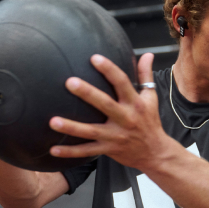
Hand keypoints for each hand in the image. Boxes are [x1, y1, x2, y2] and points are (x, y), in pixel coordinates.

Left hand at [48, 53, 170, 171]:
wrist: (155, 153)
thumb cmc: (150, 122)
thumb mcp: (151, 98)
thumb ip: (145, 75)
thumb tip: (147, 54)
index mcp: (134, 103)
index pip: (122, 82)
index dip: (109, 69)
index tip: (94, 58)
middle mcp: (125, 119)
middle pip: (104, 104)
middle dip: (87, 93)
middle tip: (69, 82)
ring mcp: (115, 136)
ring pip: (91, 131)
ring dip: (71, 127)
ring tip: (53, 122)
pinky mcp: (108, 150)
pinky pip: (87, 151)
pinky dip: (70, 152)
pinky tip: (53, 149)